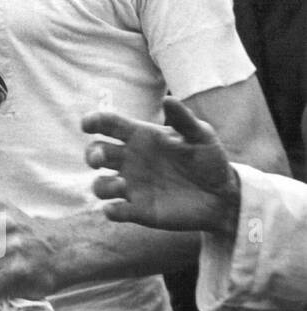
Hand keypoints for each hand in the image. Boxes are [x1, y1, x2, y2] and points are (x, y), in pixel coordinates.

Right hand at [82, 97, 239, 234]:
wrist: (223, 197)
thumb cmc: (210, 161)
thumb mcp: (201, 136)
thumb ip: (183, 119)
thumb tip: (168, 99)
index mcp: (140, 137)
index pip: (108, 125)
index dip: (93, 122)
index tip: (87, 125)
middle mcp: (130, 160)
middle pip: (96, 153)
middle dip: (91, 155)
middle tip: (99, 160)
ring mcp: (132, 186)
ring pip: (100, 184)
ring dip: (102, 185)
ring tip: (122, 186)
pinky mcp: (138, 210)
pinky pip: (114, 211)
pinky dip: (110, 211)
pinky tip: (117, 209)